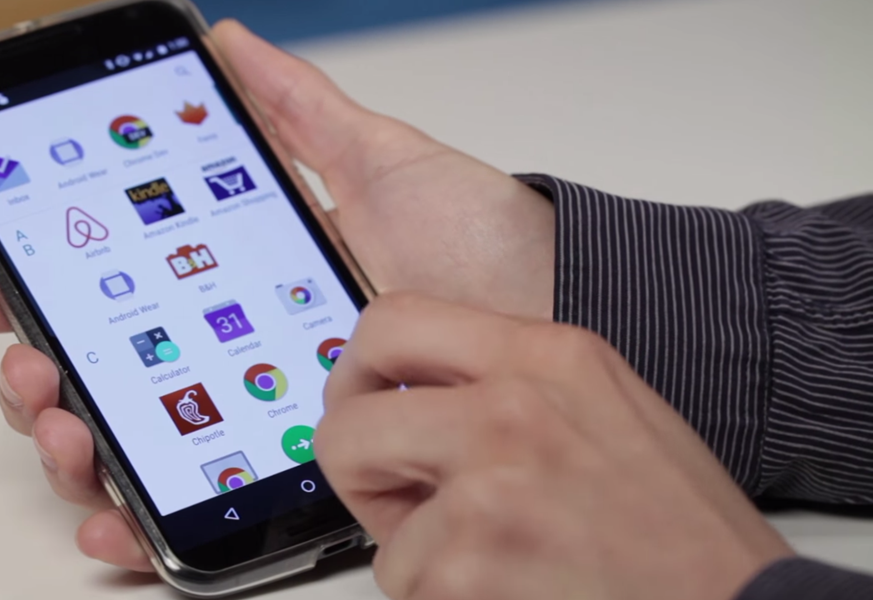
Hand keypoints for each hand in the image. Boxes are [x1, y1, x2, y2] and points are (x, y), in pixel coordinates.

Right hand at [0, 20, 553, 570]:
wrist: (565, 323)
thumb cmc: (482, 252)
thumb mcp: (383, 166)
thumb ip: (300, 114)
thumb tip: (228, 45)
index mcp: (229, 289)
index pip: (105, 293)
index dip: (25, 286)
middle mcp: (229, 362)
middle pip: (93, 377)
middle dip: (28, 370)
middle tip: (24, 354)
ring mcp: (252, 427)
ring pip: (122, 449)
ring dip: (63, 442)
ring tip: (62, 418)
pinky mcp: (287, 485)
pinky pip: (189, 516)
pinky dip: (132, 519)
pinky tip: (109, 507)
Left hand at [318, 293, 791, 599]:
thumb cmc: (677, 521)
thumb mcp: (601, 403)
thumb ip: (505, 381)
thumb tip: (410, 390)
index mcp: (547, 353)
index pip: (392, 322)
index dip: (356, 372)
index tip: (362, 404)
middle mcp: (513, 404)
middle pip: (348, 422)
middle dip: (358, 469)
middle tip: (399, 498)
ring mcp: (490, 484)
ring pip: (372, 512)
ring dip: (414, 545)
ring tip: (488, 554)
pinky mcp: (471, 561)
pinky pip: (405, 577)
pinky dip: (441, 593)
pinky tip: (507, 587)